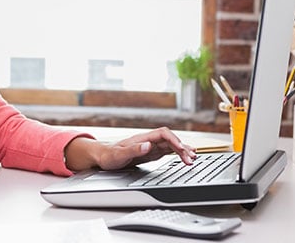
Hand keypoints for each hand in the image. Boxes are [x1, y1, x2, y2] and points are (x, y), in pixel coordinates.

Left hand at [64, 127, 196, 171]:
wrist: (101, 157)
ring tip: (193, 158)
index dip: (174, 140)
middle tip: (191, 159)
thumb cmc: (108, 155)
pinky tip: (185, 156)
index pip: (163, 134)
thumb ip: (133, 149)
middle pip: (170, 140)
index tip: (181, 149)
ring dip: (182, 151)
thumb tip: (148, 145)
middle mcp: (148, 141)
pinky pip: (167, 152)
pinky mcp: (150, 154)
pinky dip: (177, 154)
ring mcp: (150, 147)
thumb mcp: (119, 154)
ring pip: (171, 146)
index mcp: (142, 138)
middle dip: (182, 148)